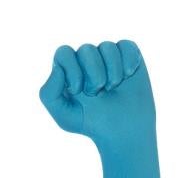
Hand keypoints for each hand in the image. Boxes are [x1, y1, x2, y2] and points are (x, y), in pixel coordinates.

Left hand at [39, 40, 154, 147]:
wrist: (122, 130)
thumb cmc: (91, 123)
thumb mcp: (64, 116)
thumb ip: (49, 94)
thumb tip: (58, 69)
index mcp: (68, 68)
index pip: (64, 53)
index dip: (72, 70)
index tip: (78, 90)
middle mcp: (86, 58)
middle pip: (86, 50)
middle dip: (94, 75)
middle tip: (97, 93)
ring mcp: (107, 54)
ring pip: (107, 47)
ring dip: (112, 72)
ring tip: (112, 88)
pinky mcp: (127, 54)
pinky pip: (126, 46)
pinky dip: (128, 62)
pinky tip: (127, 77)